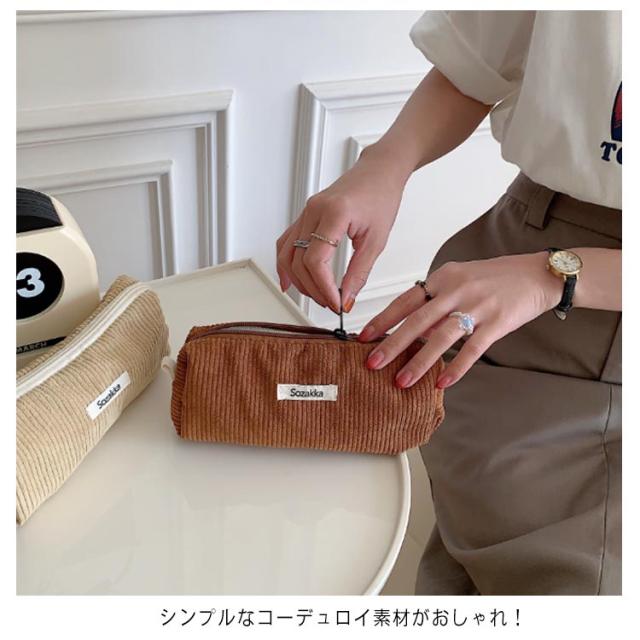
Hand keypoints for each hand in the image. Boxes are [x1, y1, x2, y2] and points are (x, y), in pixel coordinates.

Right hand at [276, 144, 408, 312]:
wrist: (379, 172)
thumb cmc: (381, 197)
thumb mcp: (377, 240)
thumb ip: (359, 272)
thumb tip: (347, 298)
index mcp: (334, 213)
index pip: (315, 260)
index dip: (323, 287)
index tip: (337, 303)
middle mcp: (314, 210)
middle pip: (299, 261)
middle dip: (313, 288)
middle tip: (332, 303)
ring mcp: (306, 212)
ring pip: (287, 254)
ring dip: (298, 280)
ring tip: (316, 296)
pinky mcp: (305, 216)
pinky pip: (287, 243)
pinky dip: (286, 264)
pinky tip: (289, 281)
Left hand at [358, 252, 563, 388]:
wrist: (536, 274)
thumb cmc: (495, 278)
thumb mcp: (460, 279)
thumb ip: (436, 301)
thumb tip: (412, 328)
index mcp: (443, 278)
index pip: (405, 301)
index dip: (383, 320)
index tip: (364, 336)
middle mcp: (456, 290)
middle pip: (417, 321)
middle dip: (392, 344)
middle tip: (372, 363)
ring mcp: (477, 306)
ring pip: (441, 337)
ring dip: (419, 362)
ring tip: (401, 381)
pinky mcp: (497, 323)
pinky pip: (472, 350)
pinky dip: (456, 368)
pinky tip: (441, 383)